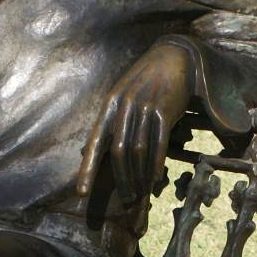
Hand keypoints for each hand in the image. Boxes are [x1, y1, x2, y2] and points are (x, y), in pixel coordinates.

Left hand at [77, 42, 195, 205]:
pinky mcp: (166, 109)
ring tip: (139, 193)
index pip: (95, 142)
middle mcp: (125, 106)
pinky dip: (156, 164)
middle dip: (121, 178)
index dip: (87, 169)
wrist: (174, 57)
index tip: (81, 193)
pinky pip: (159, 142)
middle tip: (126, 199)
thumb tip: (93, 149)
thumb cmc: (146, 81)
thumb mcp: (122, 96)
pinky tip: (156, 179)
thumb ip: (111, 121)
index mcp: (110, 105)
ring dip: (139, 175)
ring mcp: (145, 107)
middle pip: (119, 151)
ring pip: (139, 150)